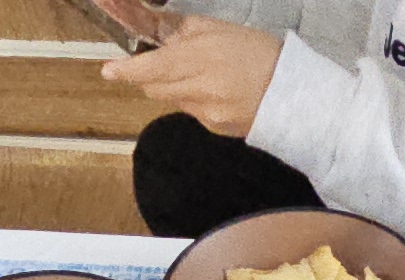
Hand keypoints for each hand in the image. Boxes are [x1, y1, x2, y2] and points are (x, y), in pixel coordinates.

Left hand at [101, 15, 283, 138]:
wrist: (295, 93)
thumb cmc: (261, 54)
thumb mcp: (219, 28)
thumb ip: (181, 29)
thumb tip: (154, 28)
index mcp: (200, 57)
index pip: (150, 68)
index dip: (125, 70)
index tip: (109, 70)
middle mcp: (199, 88)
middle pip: (152, 87)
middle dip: (150, 76)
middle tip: (165, 64)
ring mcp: (205, 111)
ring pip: (170, 99)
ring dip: (175, 87)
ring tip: (203, 76)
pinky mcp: (213, 128)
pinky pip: (190, 112)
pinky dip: (195, 101)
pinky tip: (217, 93)